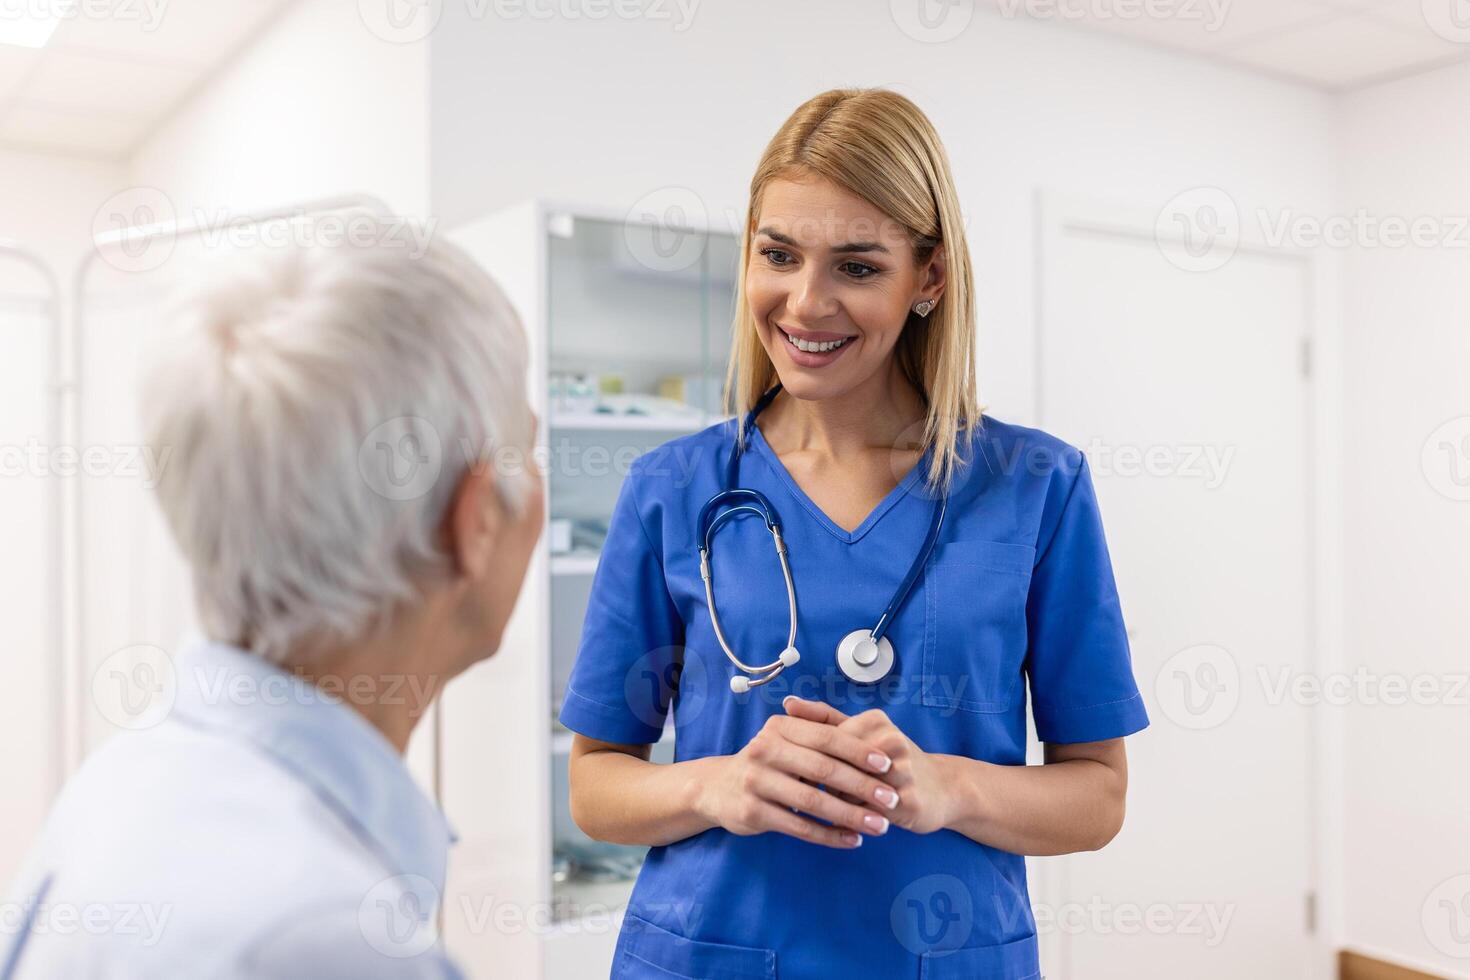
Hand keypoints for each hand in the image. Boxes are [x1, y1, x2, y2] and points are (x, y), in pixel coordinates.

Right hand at [695, 712, 902, 848]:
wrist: (718, 788)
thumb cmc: (768, 763)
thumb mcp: (788, 740)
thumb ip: (824, 737)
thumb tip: (876, 743)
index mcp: (781, 727)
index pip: (827, 737)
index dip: (860, 751)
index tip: (888, 766)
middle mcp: (765, 750)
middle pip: (823, 769)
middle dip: (862, 786)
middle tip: (892, 800)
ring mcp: (756, 782)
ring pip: (813, 801)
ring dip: (850, 815)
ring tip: (880, 826)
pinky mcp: (752, 812)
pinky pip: (799, 827)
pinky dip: (829, 835)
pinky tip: (852, 840)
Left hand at [782, 697, 954, 834]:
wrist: (944, 788)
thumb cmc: (895, 762)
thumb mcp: (863, 734)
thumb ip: (825, 718)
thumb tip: (788, 703)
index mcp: (874, 721)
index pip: (824, 742)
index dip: (807, 762)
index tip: (797, 774)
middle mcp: (890, 741)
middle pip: (834, 767)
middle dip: (819, 785)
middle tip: (811, 795)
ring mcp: (902, 771)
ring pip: (848, 792)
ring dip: (837, 805)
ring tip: (835, 810)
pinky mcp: (908, 801)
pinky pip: (866, 814)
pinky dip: (852, 822)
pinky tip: (849, 826)